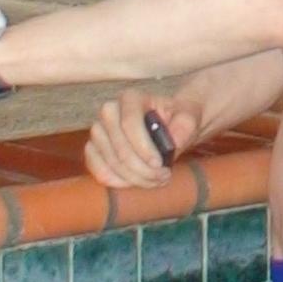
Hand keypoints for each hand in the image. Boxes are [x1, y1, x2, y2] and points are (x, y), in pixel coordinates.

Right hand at [85, 92, 201, 189]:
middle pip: (119, 147)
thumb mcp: (189, 117)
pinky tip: (136, 183)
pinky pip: (98, 170)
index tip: (160, 164)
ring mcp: (98, 131)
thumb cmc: (177, 119)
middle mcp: (109, 111)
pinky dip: (117, 182)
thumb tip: (173, 142)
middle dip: (141, 169)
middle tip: (162, 177)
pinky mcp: (94, 149)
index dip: (144, 148)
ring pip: (109, 161)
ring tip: (155, 180)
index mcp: (131, 98)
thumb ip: (185, 125)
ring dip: (133, 178)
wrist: (168, 126)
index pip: (129, 123)